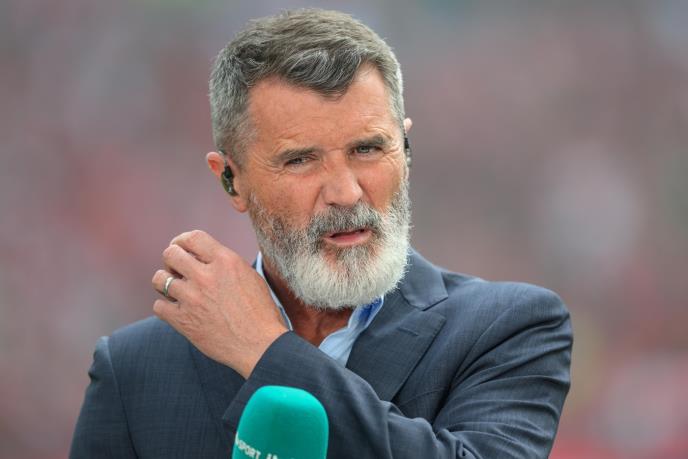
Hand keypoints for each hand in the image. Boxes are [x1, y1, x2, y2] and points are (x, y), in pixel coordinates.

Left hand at [151, 230, 287, 377]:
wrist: (260, 345)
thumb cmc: (260, 311)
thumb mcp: (249, 277)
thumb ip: (225, 263)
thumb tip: (203, 256)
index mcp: (226, 261)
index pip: (192, 237)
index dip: (182, 240)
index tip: (181, 248)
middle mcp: (206, 276)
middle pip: (170, 254)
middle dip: (171, 260)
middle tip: (178, 270)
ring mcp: (192, 299)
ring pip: (159, 279)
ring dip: (165, 283)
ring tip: (176, 290)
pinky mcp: (183, 321)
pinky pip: (158, 306)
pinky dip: (165, 307)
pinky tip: (177, 310)